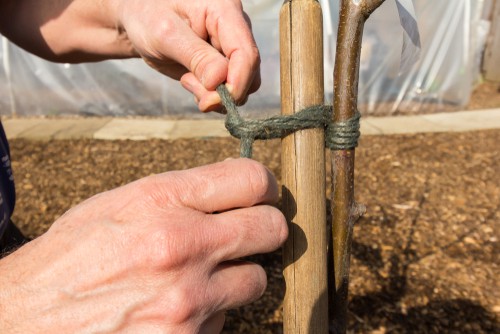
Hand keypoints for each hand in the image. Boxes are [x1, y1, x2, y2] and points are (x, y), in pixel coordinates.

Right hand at [0, 159, 286, 332]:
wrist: (27, 320)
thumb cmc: (71, 257)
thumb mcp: (118, 205)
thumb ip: (179, 195)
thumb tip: (229, 192)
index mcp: (161, 200)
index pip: (250, 180)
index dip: (264, 186)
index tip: (263, 194)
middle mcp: (182, 246)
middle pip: (271, 229)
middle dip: (265, 228)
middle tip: (250, 232)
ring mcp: (188, 299)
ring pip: (257, 279)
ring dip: (239, 275)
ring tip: (205, 275)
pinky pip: (227, 318)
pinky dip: (212, 311)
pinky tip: (178, 308)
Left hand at [116, 0, 261, 111]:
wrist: (137, 20)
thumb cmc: (146, 16)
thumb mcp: (165, 34)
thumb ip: (196, 56)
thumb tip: (219, 80)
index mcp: (225, 10)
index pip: (246, 53)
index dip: (236, 82)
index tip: (212, 101)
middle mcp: (235, 28)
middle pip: (248, 72)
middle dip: (223, 91)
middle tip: (188, 86)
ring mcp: (231, 47)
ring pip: (242, 84)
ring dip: (216, 94)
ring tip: (186, 80)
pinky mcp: (224, 63)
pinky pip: (230, 89)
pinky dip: (212, 94)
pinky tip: (190, 81)